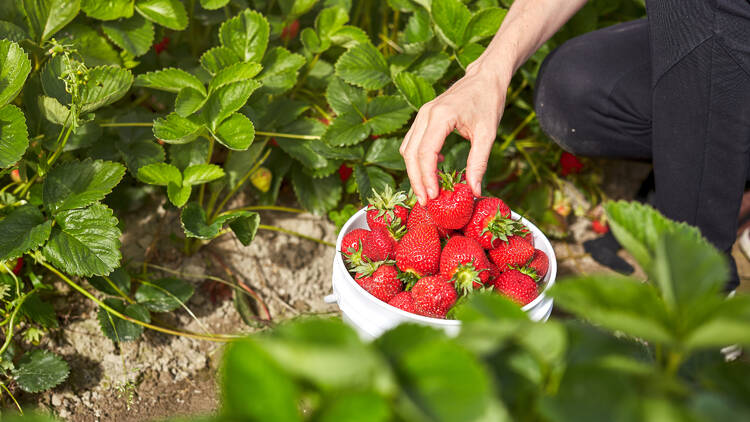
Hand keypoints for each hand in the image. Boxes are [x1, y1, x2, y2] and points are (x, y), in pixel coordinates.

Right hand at [400, 62, 507, 204]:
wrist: (485, 76)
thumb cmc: (488, 101)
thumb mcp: (487, 134)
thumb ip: (479, 163)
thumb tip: (474, 191)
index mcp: (441, 117)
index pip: (425, 153)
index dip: (426, 178)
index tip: (433, 197)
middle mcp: (426, 114)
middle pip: (410, 154)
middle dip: (416, 180)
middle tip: (426, 202)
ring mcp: (422, 114)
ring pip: (407, 149)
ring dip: (414, 172)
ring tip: (427, 192)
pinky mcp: (423, 117)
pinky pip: (412, 142)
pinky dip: (417, 160)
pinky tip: (434, 170)